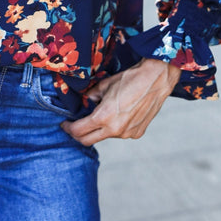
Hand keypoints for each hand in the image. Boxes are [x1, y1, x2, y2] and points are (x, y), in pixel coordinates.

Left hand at [62, 58, 180, 145]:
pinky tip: (118, 115)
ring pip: (105, 136)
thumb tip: (84, 102)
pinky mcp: (137, 133)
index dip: (69, 128)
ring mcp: (127, 134)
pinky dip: (113, 127)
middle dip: (78, 134)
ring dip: (98, 129)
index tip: (65, 124)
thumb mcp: (104, 85)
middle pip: (88, 141)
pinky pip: (119, 134)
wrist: (155, 79)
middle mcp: (115, 130)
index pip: (79, 131)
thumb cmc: (129, 79)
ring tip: (102, 114)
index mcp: (104, 117)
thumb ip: (90, 97)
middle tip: (75, 126)